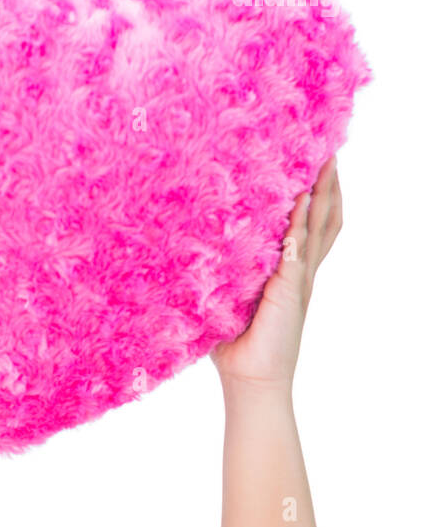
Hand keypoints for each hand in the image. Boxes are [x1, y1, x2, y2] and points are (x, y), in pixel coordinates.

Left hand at [210, 155, 342, 388]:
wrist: (249, 378)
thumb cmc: (236, 344)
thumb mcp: (232, 298)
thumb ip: (229, 274)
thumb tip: (197, 253)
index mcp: (292, 273)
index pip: (311, 226)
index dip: (318, 196)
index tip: (315, 165)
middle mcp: (302, 272)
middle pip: (325, 217)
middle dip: (329, 183)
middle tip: (329, 148)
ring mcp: (300, 279)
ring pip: (320, 225)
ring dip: (324, 192)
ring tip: (326, 160)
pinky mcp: (291, 288)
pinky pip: (299, 247)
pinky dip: (302, 221)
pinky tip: (303, 196)